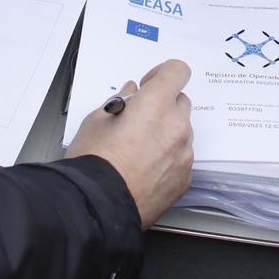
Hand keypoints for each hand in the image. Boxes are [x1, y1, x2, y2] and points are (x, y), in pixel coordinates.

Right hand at [66, 60, 194, 228]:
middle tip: (139, 120)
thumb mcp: (96, 120)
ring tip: (138, 150)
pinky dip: (168, 158)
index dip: (162, 74)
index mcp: (156, 104)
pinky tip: (145, 169)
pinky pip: (181, 158)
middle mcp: (176, 126)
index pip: (177, 71)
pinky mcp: (185, 179)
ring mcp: (184, 154)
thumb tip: (131, 95)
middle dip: (163, 106)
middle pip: (181, 102)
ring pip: (182, 132)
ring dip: (166, 133)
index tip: (149, 85)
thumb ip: (120, 101)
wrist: (98, 207)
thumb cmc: (93, 163)